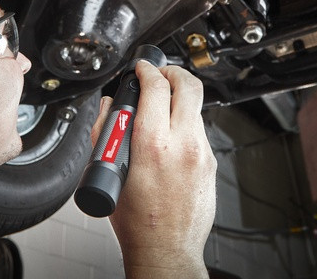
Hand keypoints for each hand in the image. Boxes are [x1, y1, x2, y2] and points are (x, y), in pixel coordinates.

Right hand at [90, 61, 215, 278]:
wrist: (166, 249)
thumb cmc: (136, 220)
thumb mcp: (109, 171)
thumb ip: (106, 131)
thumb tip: (110, 107)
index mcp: (153, 144)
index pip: (156, 87)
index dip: (147, 70)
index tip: (142, 68)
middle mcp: (183, 145)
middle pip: (188, 85)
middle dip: (173, 72)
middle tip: (160, 74)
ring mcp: (202, 154)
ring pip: (196, 108)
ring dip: (179, 100)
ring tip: (163, 107)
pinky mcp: (211, 163)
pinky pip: (199, 131)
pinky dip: (185, 124)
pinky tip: (171, 135)